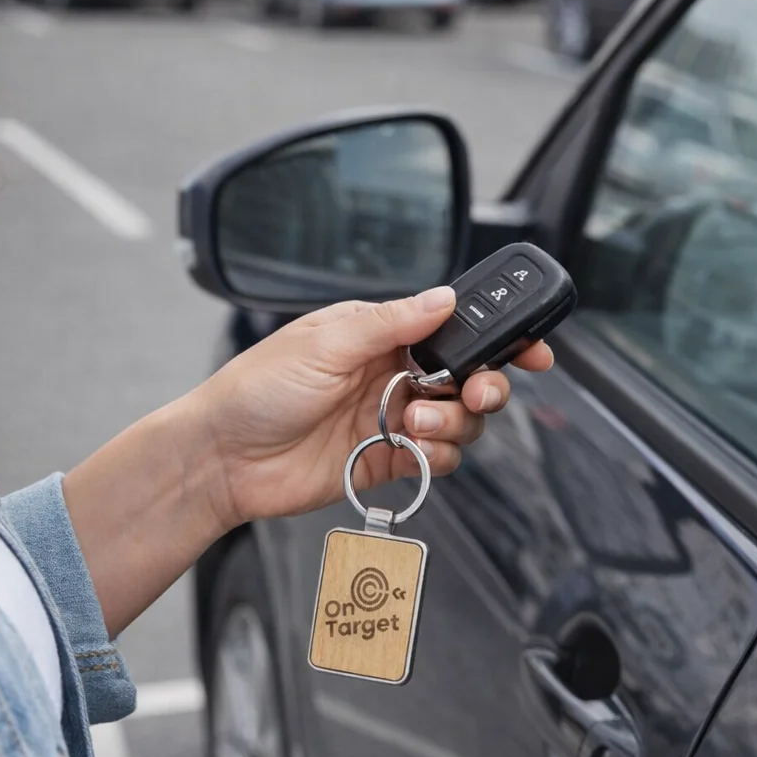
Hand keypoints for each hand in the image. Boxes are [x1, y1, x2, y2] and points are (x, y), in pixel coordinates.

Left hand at [195, 286, 553, 528]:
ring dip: (454, 423)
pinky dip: (439, 457)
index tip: (531, 348)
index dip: (496, 337)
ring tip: (414, 424)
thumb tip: (445, 297)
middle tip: (475, 392)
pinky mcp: (387, 459)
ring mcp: (392, 418)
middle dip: (486, 385)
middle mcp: (392, 373)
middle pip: (469, 376)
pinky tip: (414, 449)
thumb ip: (393, 322)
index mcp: (379, 333)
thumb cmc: (257, 389)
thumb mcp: (325, 341)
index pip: (452, 328)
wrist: (224, 458)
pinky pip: (438, 459)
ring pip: (459, 420)